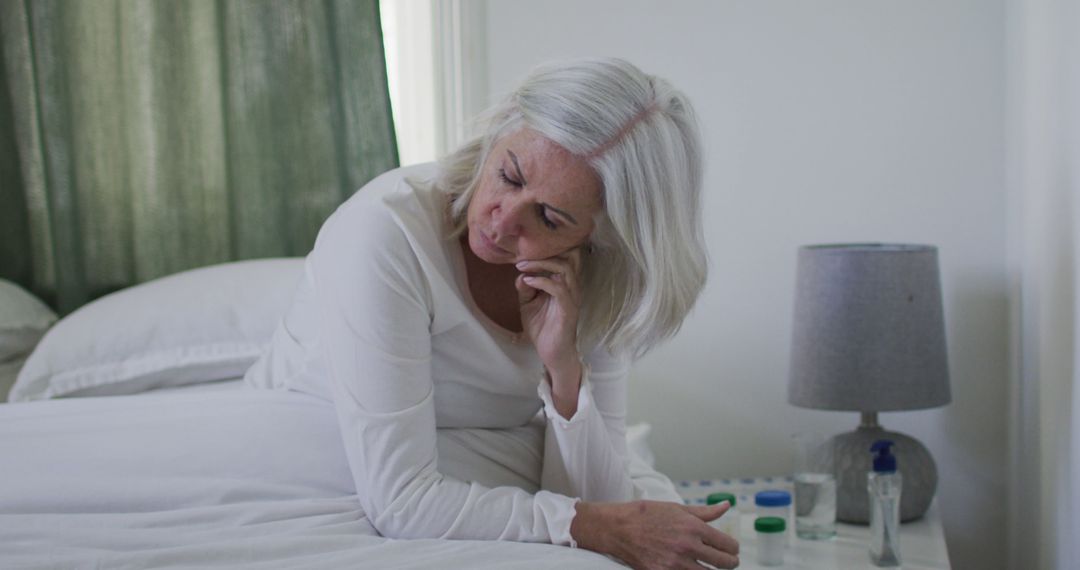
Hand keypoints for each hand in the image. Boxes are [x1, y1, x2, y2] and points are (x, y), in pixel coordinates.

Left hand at [514, 248, 586, 409]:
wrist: (551, 354)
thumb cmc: (542, 329)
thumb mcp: (528, 305)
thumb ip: (525, 289)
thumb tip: (521, 274)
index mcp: (564, 285)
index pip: (562, 259)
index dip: (544, 253)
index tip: (521, 257)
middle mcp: (571, 288)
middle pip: (567, 259)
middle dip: (543, 255)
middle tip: (521, 260)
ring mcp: (572, 298)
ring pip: (565, 270)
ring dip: (542, 265)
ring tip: (523, 268)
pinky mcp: (569, 310)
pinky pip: (559, 289)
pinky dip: (542, 281)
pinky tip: (528, 281)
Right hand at [571, 500, 739, 568]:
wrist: (617, 528)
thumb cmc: (646, 514)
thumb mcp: (676, 508)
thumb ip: (704, 511)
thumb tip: (726, 505)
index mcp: (693, 527)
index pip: (727, 545)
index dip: (733, 549)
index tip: (732, 550)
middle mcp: (688, 546)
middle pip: (723, 563)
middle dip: (730, 563)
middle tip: (729, 562)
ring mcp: (676, 563)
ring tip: (711, 567)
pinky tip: (692, 569)